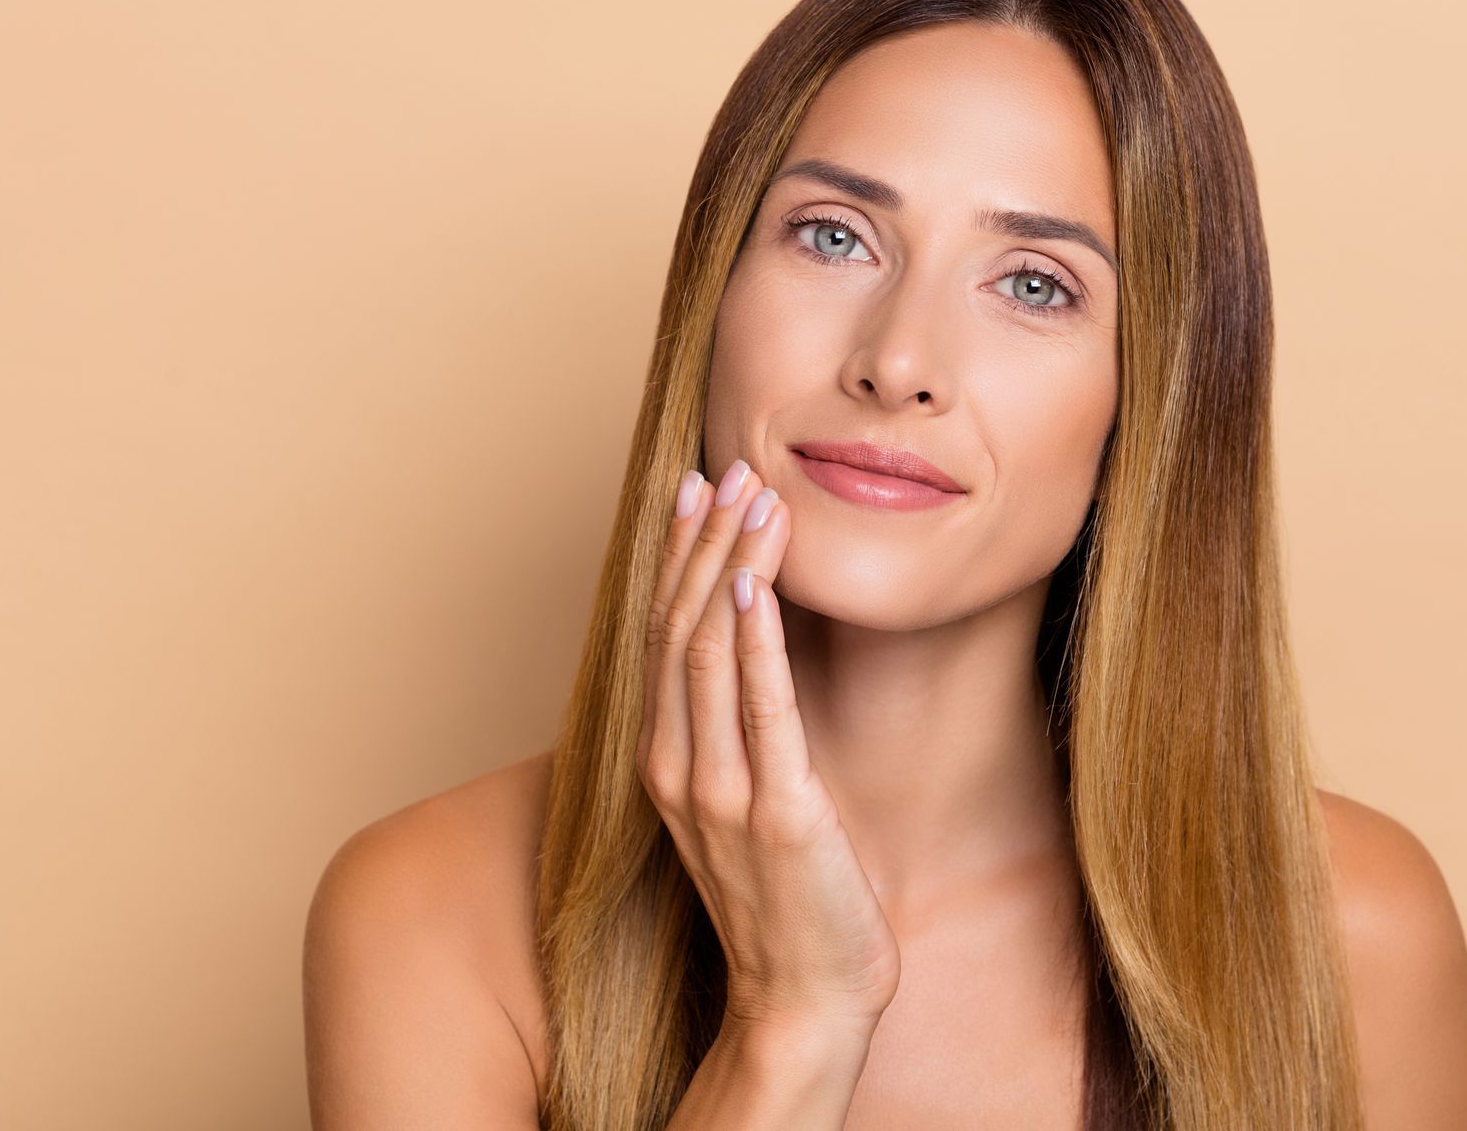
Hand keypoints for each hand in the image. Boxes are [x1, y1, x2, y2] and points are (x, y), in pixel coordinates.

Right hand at [637, 457, 901, 1038]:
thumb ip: (741, 734)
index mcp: (667, 762)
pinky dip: (755, 641)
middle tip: (729, 468)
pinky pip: (759, 710)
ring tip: (755, 498)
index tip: (696, 491)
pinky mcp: (778, 813)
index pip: (664, 636)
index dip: (678, 558)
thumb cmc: (787, 900)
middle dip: (703, 542)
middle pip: (677, 629)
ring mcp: (721, 792)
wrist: (802, 998)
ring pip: (709, 652)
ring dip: (732, 566)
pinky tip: (758, 585)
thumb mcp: (749, 801)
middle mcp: (678, 769)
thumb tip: (760, 654)